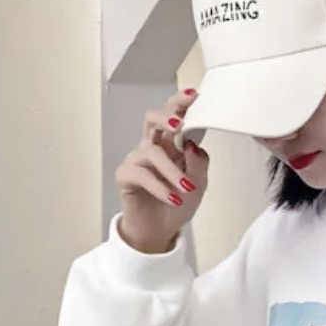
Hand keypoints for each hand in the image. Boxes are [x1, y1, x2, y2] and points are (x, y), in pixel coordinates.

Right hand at [116, 88, 209, 253]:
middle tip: (179, 123)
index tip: (194, 95)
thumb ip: (199, 163)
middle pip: (152, 119)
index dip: (181, 103)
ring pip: (153, 152)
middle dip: (166, 116)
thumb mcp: (199, 184)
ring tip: (188, 189)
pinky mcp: (126, 176)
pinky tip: (173, 199)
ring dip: (173, 171)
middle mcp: (152, 146)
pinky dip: (161, 187)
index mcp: (171, 143)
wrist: (160, 230)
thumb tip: (193, 145)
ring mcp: (137, 159)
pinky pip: (142, 175)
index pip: (174, 116)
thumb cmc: (178, 203)